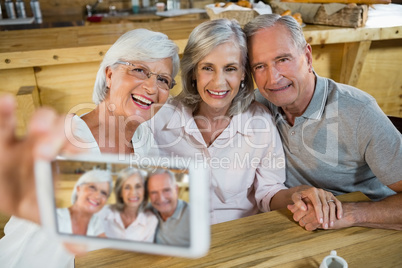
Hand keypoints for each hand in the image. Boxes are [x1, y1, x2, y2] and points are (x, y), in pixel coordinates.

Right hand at [0, 95, 78, 222]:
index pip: (79, 145)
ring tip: (36, 131)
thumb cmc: (32, 200)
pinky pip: (4, 123)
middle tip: (50, 150)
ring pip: (40, 119)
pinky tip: (5, 102)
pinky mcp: (2, 141)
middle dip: (61, 134)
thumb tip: (81, 247)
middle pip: (64, 129)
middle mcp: (53, 145)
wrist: (9, 193)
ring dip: (41, 121)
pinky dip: (4, 112)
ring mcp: (27, 140)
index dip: (80, 144)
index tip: (76, 150)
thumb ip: (66, 232)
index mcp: (65, 161)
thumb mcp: (46, 216)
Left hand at [288, 187, 342, 229]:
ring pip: (332, 205)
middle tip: (325, 226)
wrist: (306, 191)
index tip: (319, 221)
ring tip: (330, 225)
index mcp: (312, 191)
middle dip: (326, 217)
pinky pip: (337, 203)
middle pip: (325, 205)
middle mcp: (321, 191)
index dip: (319, 213)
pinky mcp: (332, 195)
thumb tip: (305, 209)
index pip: (317, 204)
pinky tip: (339, 218)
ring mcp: (327, 193)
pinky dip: (339, 210)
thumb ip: (297, 202)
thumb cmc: (300, 196)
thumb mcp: (295, 197)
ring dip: (332, 216)